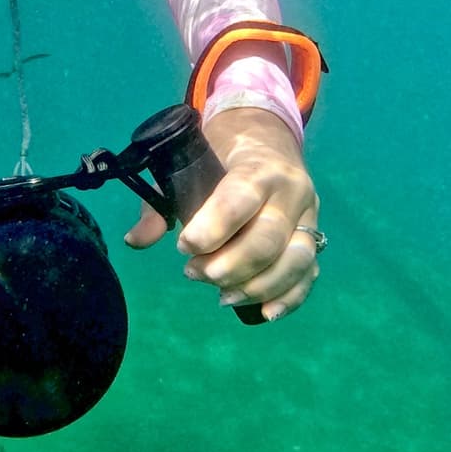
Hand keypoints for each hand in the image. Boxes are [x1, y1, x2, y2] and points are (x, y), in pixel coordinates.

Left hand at [124, 107, 319, 320]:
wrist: (267, 138)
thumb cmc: (220, 157)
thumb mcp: (187, 167)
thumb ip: (160, 204)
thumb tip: (136, 241)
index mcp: (259, 166)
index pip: (242, 198)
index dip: (213, 228)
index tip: (185, 247)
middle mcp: (292, 191)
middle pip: (269, 238)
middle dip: (229, 265)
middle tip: (194, 273)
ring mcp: (309, 218)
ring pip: (294, 260)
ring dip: (256, 286)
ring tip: (221, 295)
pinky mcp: (314, 240)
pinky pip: (309, 274)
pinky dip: (289, 298)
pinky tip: (264, 313)